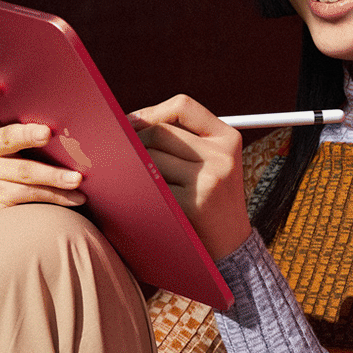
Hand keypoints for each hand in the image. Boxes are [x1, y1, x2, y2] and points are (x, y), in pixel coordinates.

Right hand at [0, 83, 87, 212]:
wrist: (32, 201)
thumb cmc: (43, 155)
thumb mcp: (38, 137)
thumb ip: (44, 123)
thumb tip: (77, 115)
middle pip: (5, 137)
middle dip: (27, 135)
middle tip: (46, 133)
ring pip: (23, 171)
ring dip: (53, 175)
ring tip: (77, 178)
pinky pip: (29, 194)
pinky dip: (56, 196)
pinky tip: (77, 197)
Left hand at [129, 95, 252, 259]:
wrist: (231, 246)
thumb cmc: (212, 200)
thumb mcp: (214, 162)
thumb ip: (184, 140)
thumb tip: (130, 121)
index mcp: (228, 138)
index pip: (183, 106)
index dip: (151, 112)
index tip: (131, 124)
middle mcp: (223, 155)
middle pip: (160, 132)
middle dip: (135, 141)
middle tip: (121, 155)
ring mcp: (209, 180)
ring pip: (151, 158)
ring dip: (135, 167)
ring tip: (134, 178)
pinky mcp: (192, 203)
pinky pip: (150, 185)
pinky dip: (139, 188)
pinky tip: (141, 196)